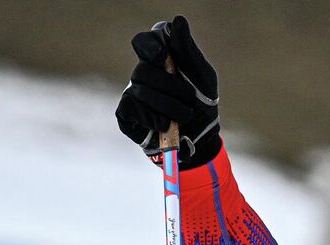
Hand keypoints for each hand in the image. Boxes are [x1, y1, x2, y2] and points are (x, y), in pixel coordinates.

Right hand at [116, 15, 221, 164]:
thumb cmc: (202, 103)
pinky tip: (165, 125)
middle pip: (143, 69)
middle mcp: (143, 72)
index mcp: (161, 59)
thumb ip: (188, 50)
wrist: (200, 140)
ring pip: (139, 91)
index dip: (151, 46)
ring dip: (167, 106)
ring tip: (184, 116)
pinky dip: (152, 118)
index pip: (145, 41)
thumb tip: (178, 20)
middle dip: (169, 86)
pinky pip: (131, 109)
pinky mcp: (126, 114)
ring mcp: (132, 93)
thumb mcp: (203, 75)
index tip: (163, 57)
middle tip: (188, 99)